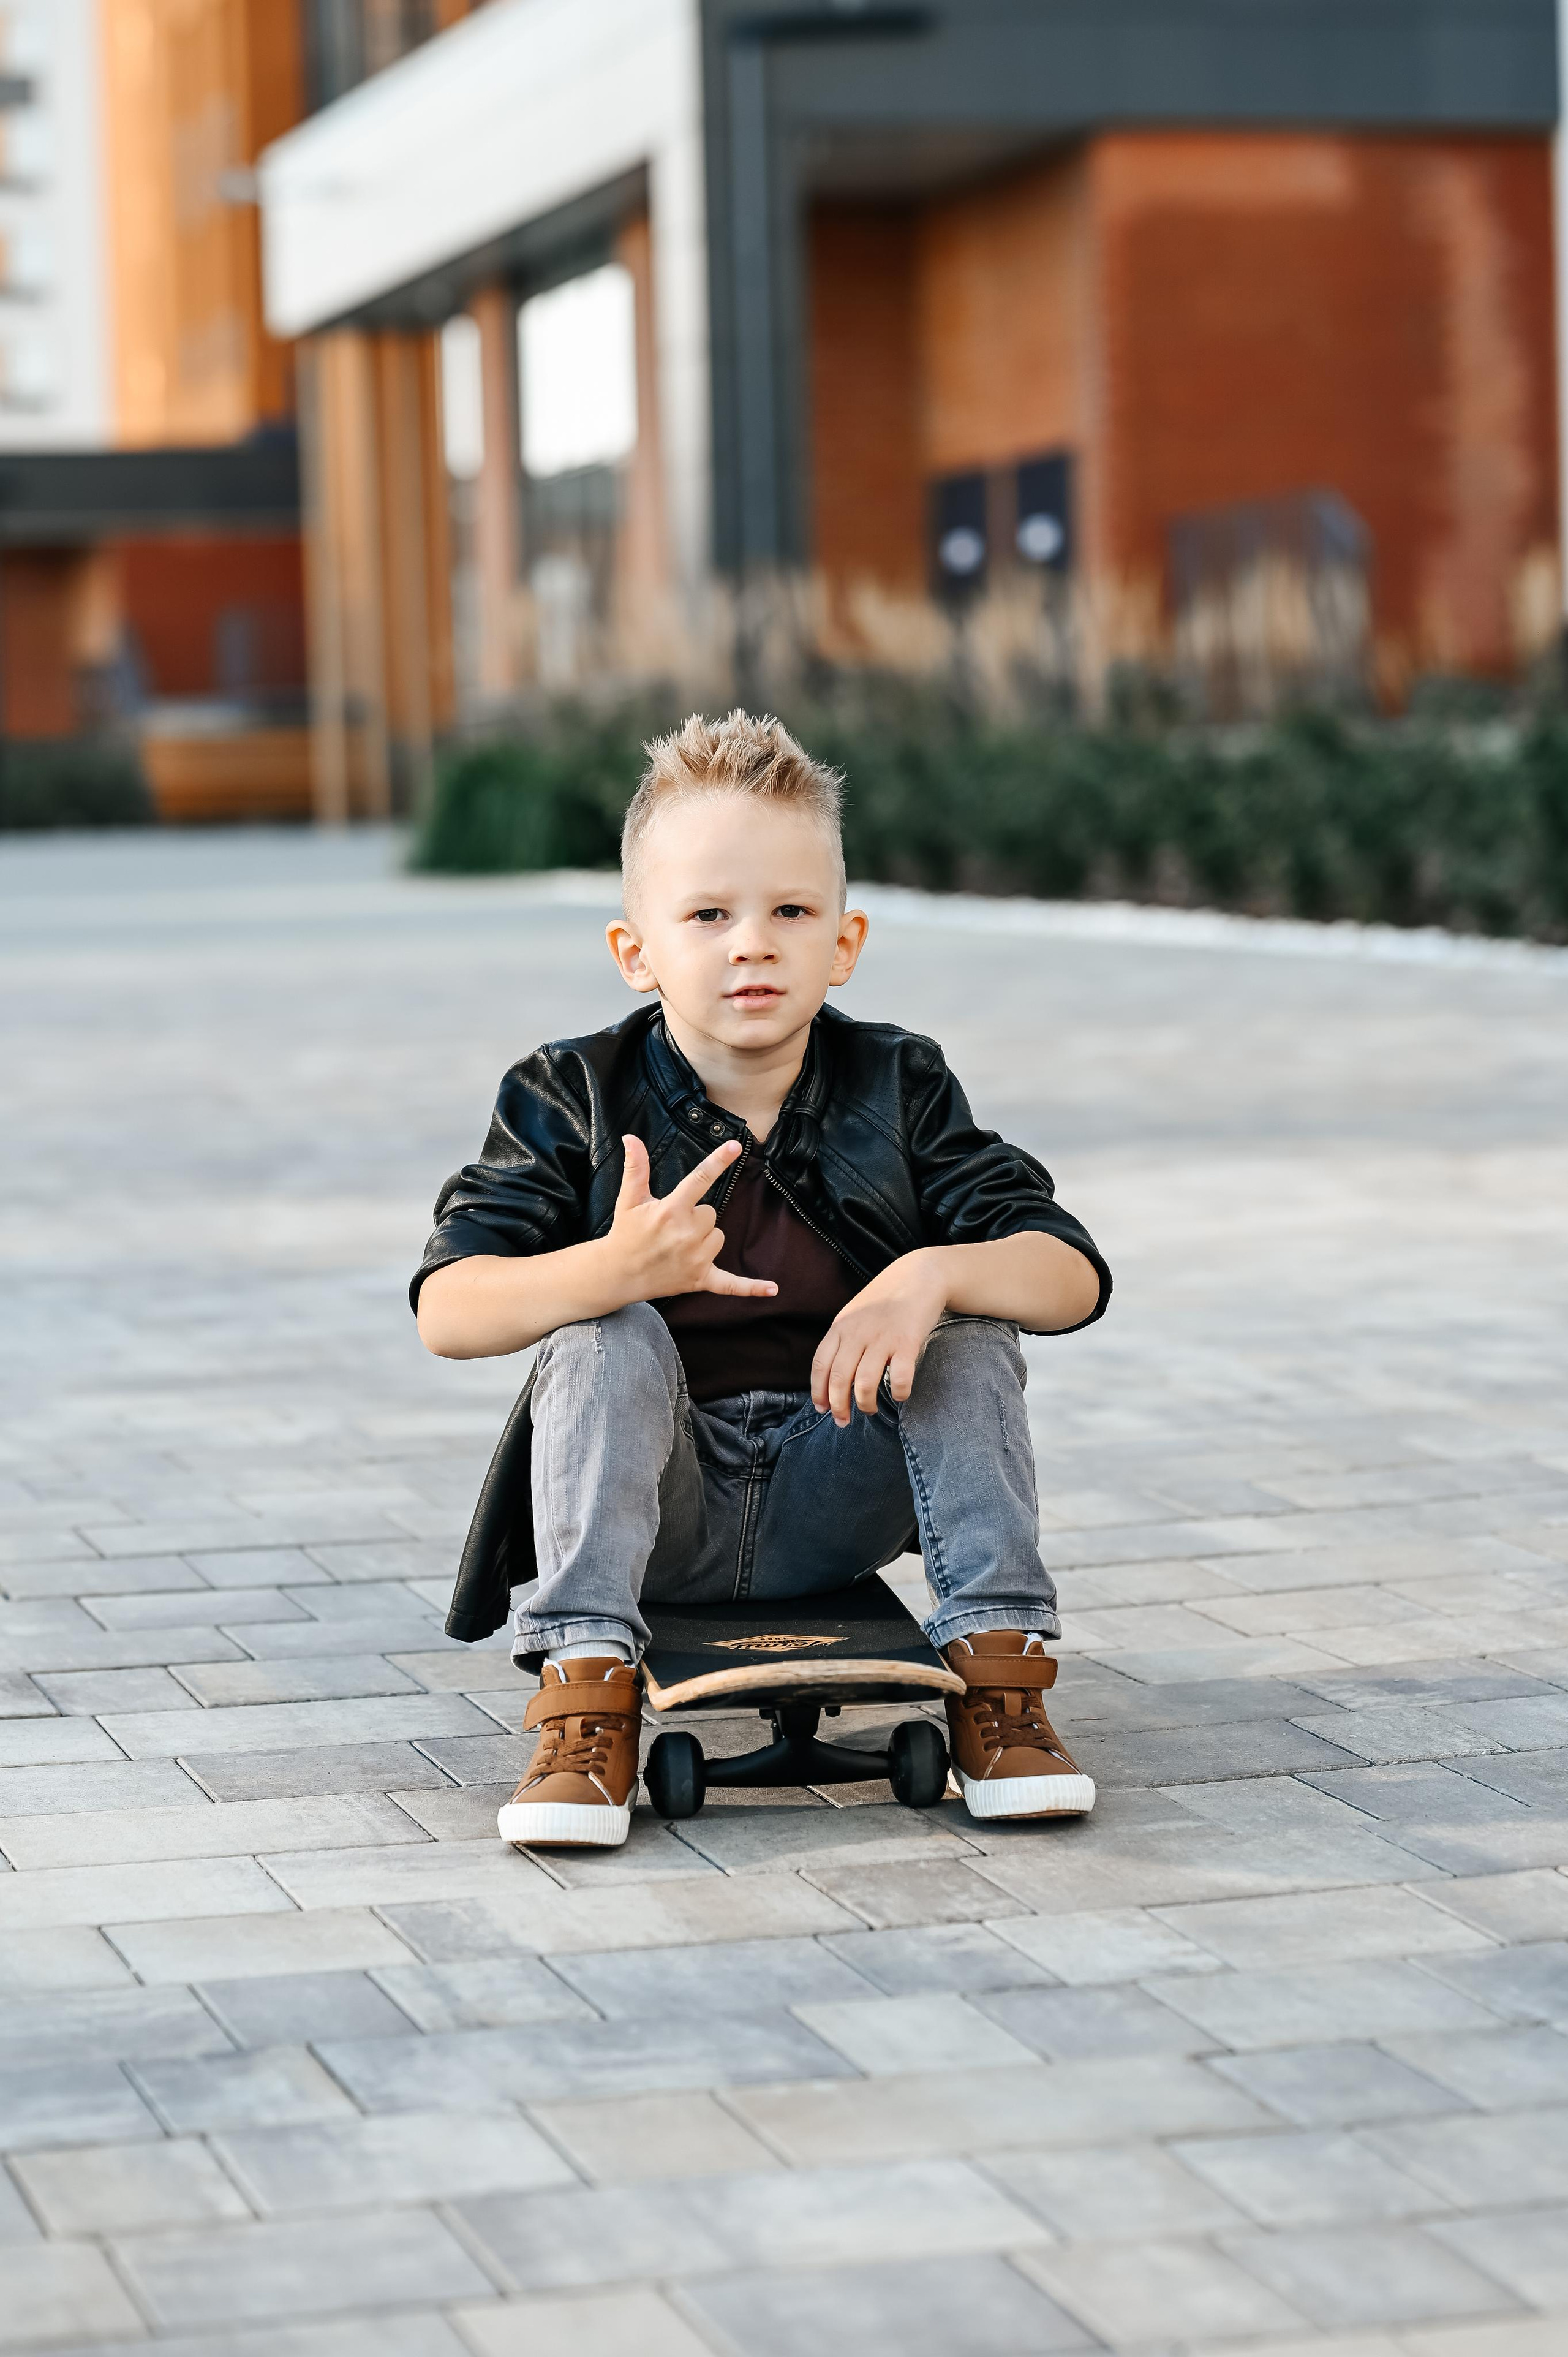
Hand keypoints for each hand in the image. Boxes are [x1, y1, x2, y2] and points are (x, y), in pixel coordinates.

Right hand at [607, 1135, 778, 1303]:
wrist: (619, 1274)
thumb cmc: (626, 1233)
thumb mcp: (629, 1199)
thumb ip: (635, 1167)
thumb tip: (631, 1137)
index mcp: (671, 1210)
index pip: (700, 1178)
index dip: (719, 1160)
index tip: (736, 1145)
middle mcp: (686, 1233)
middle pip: (711, 1213)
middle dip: (695, 1217)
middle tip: (672, 1228)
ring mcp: (696, 1258)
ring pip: (718, 1237)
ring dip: (704, 1239)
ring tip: (679, 1246)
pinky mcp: (701, 1279)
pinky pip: (732, 1284)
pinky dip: (751, 1287)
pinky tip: (773, 1289)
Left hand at [811, 1251, 947, 1425]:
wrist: (919, 1275)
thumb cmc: (886, 1301)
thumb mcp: (855, 1315)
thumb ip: (843, 1340)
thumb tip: (833, 1376)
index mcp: (841, 1327)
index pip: (820, 1365)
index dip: (818, 1391)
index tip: (821, 1409)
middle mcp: (858, 1333)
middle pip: (838, 1378)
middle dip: (838, 1406)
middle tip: (842, 1421)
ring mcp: (882, 1338)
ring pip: (864, 1383)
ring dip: (865, 1404)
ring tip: (869, 1409)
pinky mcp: (907, 1342)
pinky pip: (899, 1378)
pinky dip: (899, 1393)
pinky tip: (900, 1395)